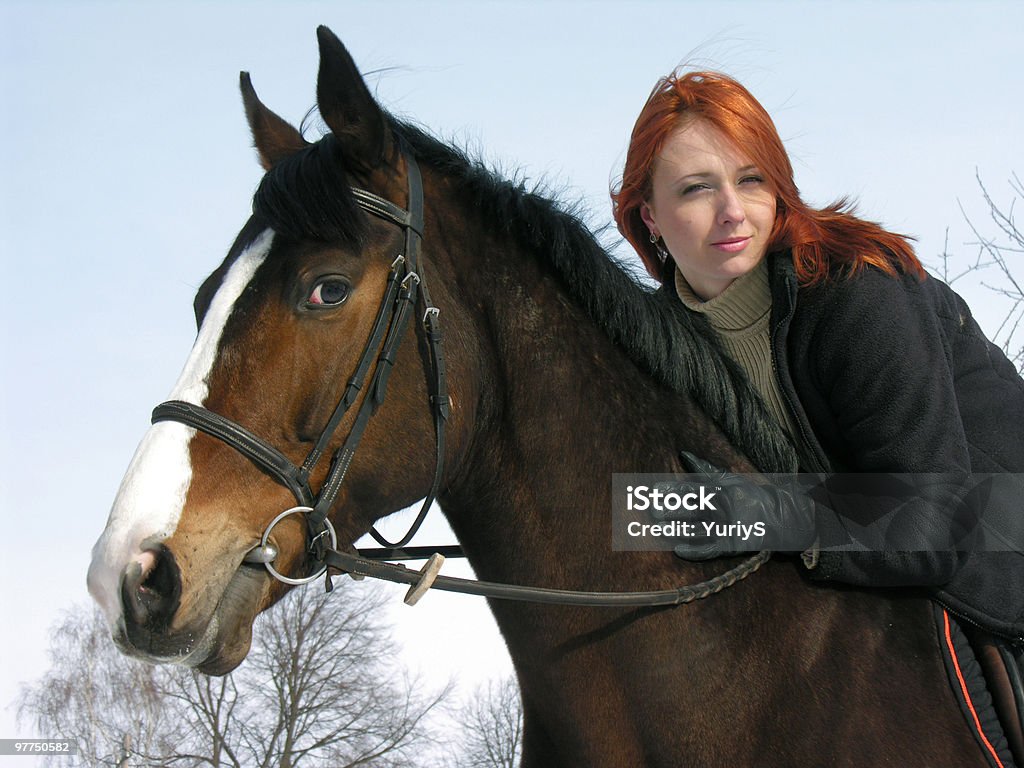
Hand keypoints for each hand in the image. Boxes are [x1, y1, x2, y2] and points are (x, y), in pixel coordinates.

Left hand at [668, 451, 817, 559]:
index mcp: (717, 491)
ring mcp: (724, 527)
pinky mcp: (730, 545)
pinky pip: (709, 550)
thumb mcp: (728, 478)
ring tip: (658, 530)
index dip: (670, 490)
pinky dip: (694, 552)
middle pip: (689, 509)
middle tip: (651, 511)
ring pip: (694, 530)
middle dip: (669, 510)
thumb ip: (704, 468)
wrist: (777, 516)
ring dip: (675, 530)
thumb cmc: (749, 495)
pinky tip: (678, 550)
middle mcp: (719, 508)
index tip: (654, 491)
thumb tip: (684, 454)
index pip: (689, 489)